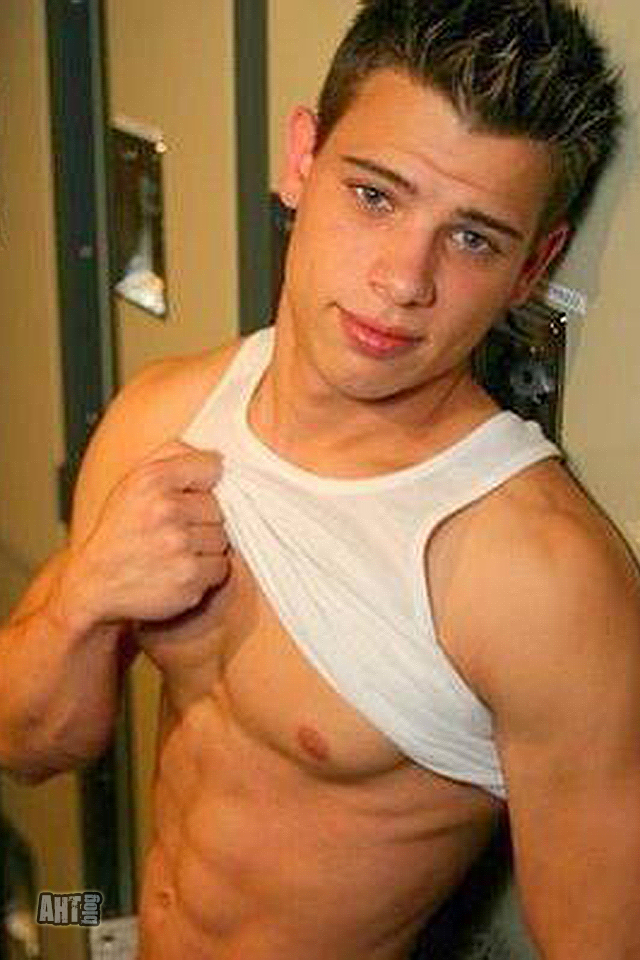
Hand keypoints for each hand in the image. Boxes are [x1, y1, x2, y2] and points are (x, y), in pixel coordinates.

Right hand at [57, 440, 230, 625]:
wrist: (95, 583)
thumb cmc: (121, 530)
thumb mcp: (134, 482)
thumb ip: (172, 455)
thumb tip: (218, 457)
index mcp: (152, 480)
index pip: (212, 466)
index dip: (204, 482)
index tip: (189, 494)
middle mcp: (165, 509)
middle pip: (219, 506)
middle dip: (202, 519)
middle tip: (174, 529)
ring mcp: (179, 545)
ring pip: (222, 538)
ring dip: (205, 547)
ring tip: (175, 550)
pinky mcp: (189, 577)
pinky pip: (221, 567)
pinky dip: (206, 571)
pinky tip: (179, 569)